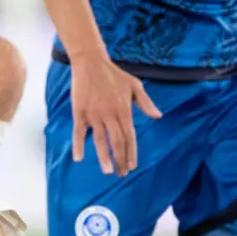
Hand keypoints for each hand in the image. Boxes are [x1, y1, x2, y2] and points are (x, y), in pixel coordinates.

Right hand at [70, 54, 161, 175]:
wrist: (91, 62)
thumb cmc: (114, 74)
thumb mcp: (135, 85)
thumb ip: (146, 102)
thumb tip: (158, 116)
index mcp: (124, 110)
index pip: (129, 137)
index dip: (131, 153)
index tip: (132, 166)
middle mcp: (110, 114)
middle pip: (116, 142)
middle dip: (120, 160)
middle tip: (122, 174)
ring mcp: (94, 114)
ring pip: (100, 140)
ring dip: (104, 157)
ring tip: (108, 171)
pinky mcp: (80, 111)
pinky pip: (79, 131)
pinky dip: (78, 145)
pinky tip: (78, 158)